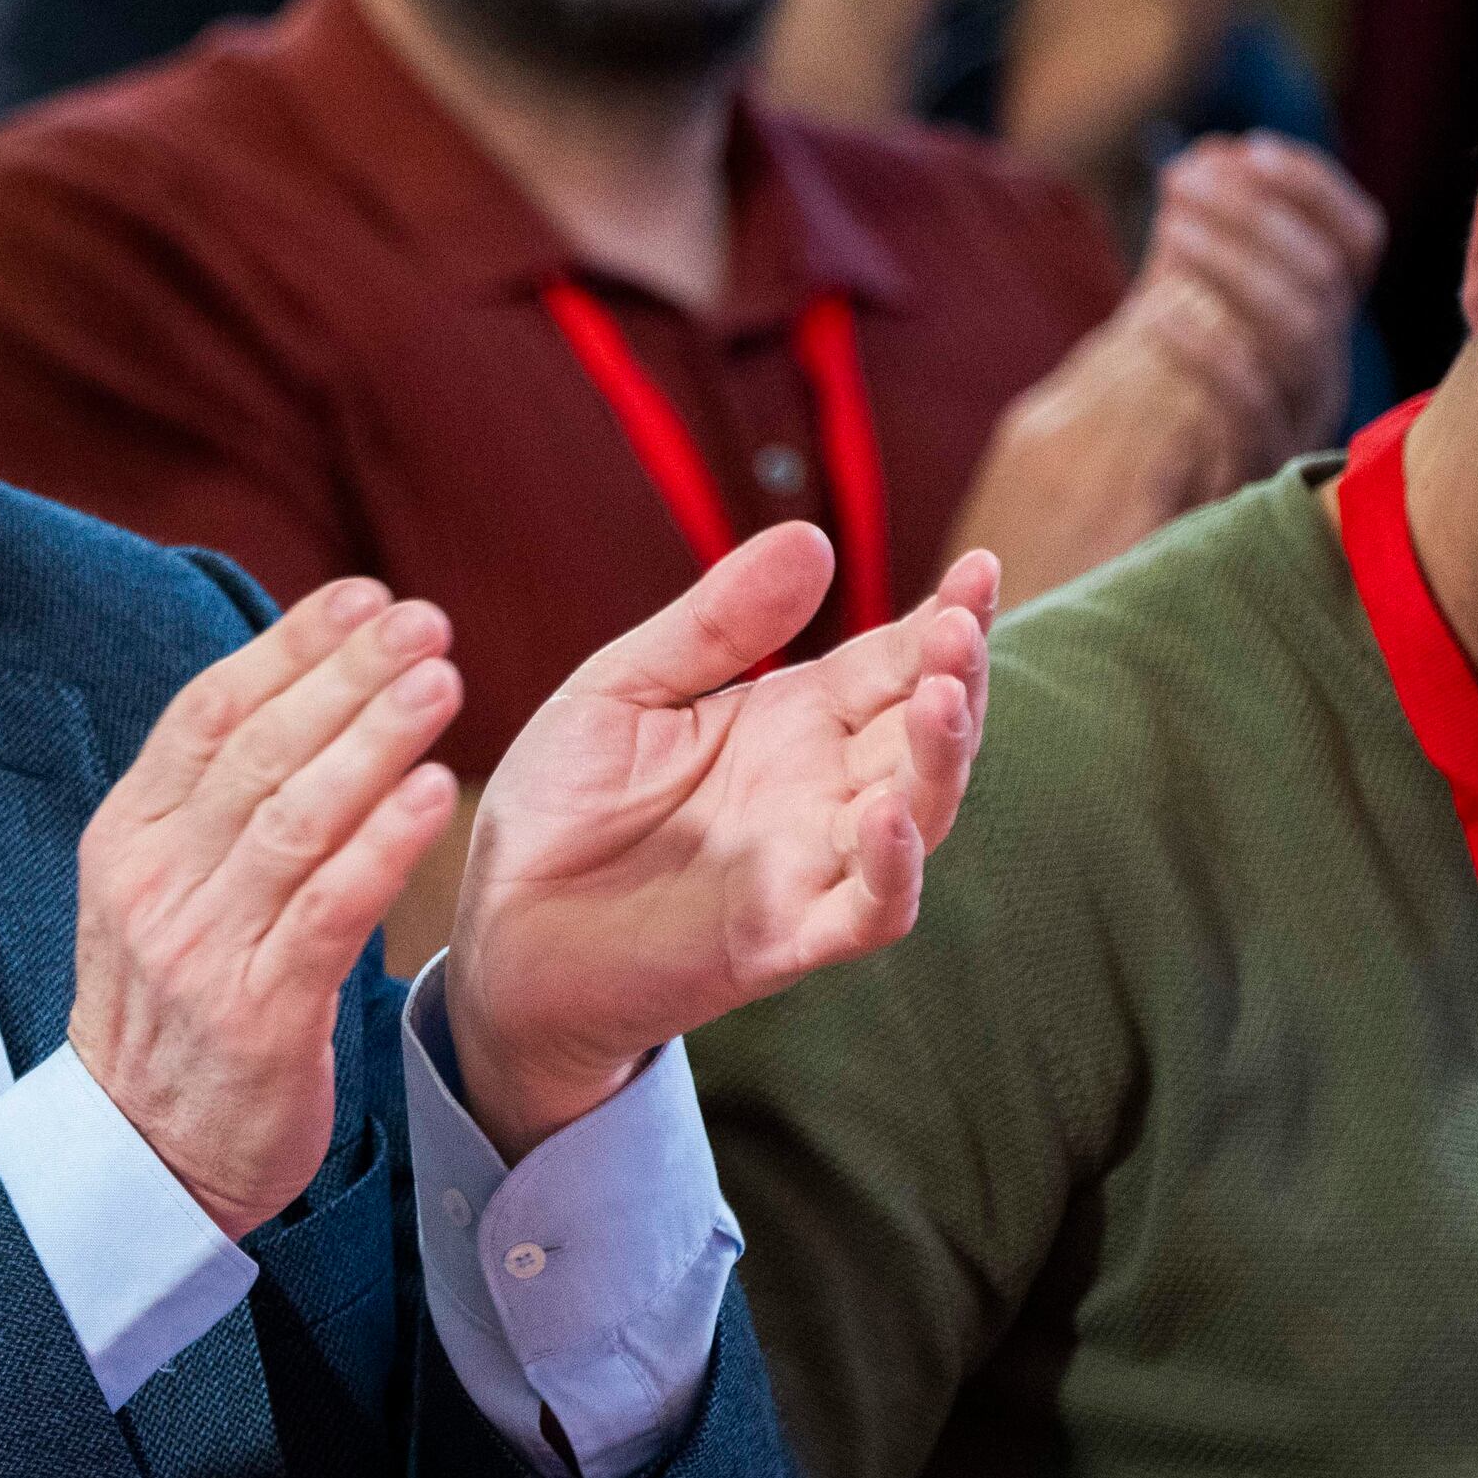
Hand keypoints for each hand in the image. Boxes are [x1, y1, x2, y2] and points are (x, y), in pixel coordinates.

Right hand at [71, 579, 466, 1235]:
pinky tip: (436, 795)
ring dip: (374, 740)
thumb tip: (300, 696)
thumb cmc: (173, 1015)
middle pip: (256, 751)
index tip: (362, 594)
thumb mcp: (160, 896)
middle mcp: (155, 881)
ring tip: (443, 680)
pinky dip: (383, 844)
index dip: (287, 646)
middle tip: (423, 619)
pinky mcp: (257, 1012)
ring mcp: (200, 947)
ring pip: (293, 817)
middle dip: (345, 674)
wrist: (142, 1159)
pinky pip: (327, 910)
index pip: (206, 714)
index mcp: (128, 839)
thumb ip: (215, 808)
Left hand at [443, 525, 995, 1153]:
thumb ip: (713, 625)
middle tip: (962, 620)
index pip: (894, 659)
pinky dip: (891, 870)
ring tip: (944, 693)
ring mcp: (809, 866)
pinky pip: (866, 911)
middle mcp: (820, 789)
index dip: (946, 616)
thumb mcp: (623, 691)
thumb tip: (810, 537)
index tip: (980, 565)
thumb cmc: (561, 808)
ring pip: (920, 813)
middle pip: (923, 727)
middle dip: (956, 672)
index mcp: (793, 720)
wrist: (497, 928)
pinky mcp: (779, 940)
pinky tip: (888, 815)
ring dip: (941, 757)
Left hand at [944, 132, 1379, 609]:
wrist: (1030, 606)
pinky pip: (1247, 407)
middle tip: (1194, 175)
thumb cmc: (1063, 489)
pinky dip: (1206, 346)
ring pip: (1299, 333)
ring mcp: (1270, 448)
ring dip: (1242, 257)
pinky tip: (1153, 307)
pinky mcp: (1225, 498)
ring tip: (1177, 209)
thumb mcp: (1121, 367)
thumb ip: (1173, 284)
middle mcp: (1299, 398)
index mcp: (1286, 351)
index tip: (1237, 149)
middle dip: (1265, 213)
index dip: (1305, 192)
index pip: (1345, 250)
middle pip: (1325, 283)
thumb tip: (1202, 176)